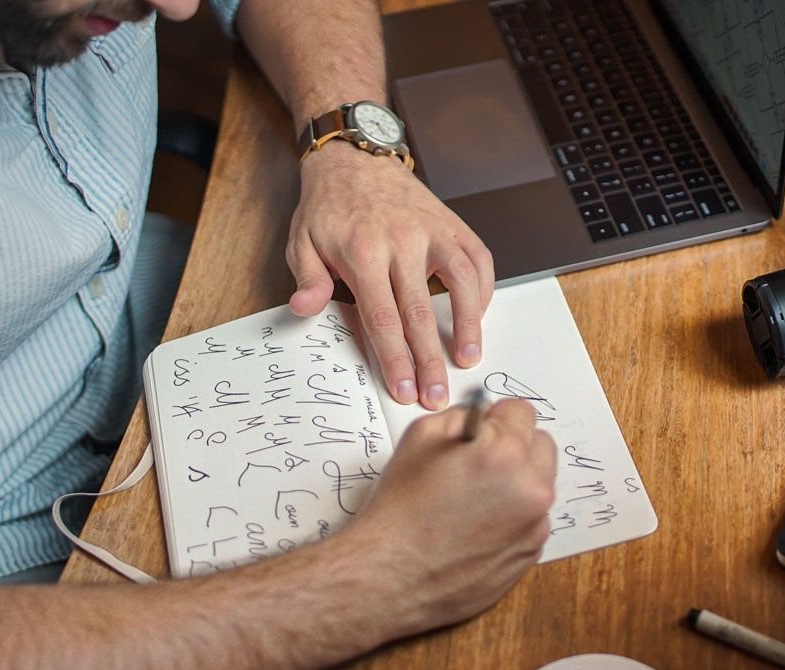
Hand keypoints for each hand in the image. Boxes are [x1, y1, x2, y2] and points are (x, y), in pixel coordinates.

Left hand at [286, 144, 494, 410]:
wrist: (356, 158)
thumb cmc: (329, 207)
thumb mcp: (302, 241)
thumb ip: (308, 279)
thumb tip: (305, 309)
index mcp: (363, 251)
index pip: (383, 318)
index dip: (396, 359)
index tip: (404, 390)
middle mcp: (403, 241)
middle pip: (422, 313)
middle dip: (430, 361)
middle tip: (437, 395)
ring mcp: (434, 231)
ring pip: (463, 284)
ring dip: (469, 327)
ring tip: (468, 360)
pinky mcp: (453, 225)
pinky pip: (479, 262)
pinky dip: (482, 293)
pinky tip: (477, 319)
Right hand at [347, 399, 556, 636]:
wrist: (391, 576)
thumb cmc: (400, 509)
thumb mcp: (420, 438)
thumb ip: (463, 417)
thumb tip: (486, 418)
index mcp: (506, 454)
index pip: (523, 412)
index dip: (496, 419)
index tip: (481, 431)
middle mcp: (532, 490)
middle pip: (541, 446)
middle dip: (514, 447)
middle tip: (478, 463)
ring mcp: (535, 526)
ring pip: (538, 485)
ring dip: (516, 483)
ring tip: (473, 501)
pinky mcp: (531, 554)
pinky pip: (532, 520)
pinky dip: (513, 517)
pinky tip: (477, 528)